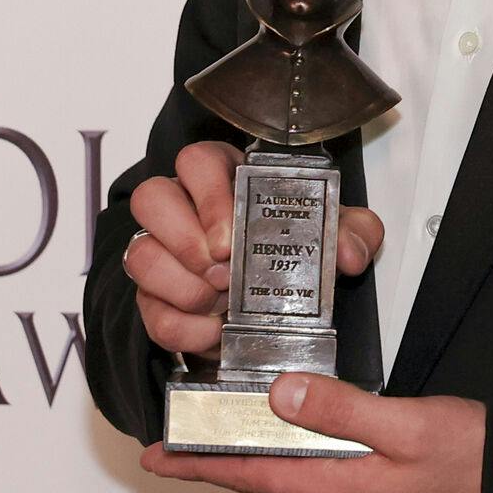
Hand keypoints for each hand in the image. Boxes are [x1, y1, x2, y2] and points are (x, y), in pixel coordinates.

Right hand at [123, 140, 383, 355]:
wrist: (280, 308)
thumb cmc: (300, 249)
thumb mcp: (335, 233)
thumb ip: (352, 232)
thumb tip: (349, 253)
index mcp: (226, 177)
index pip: (197, 160)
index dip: (207, 196)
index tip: (229, 239)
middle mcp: (184, 208)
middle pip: (152, 198)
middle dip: (183, 240)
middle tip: (223, 274)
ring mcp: (164, 253)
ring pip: (139, 253)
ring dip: (177, 283)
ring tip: (217, 302)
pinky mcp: (155, 298)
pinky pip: (148, 310)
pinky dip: (179, 326)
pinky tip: (211, 332)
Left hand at [140, 377, 485, 492]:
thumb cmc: (469, 457)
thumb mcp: (406, 423)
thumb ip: (341, 410)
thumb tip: (282, 397)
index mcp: (337, 491)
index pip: (251, 475)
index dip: (201, 464)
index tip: (158, 456)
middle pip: (262, 478)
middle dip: (219, 457)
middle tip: (183, 434)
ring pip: (288, 477)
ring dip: (254, 454)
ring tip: (224, 430)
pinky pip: (315, 477)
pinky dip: (289, 455)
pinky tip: (291, 434)